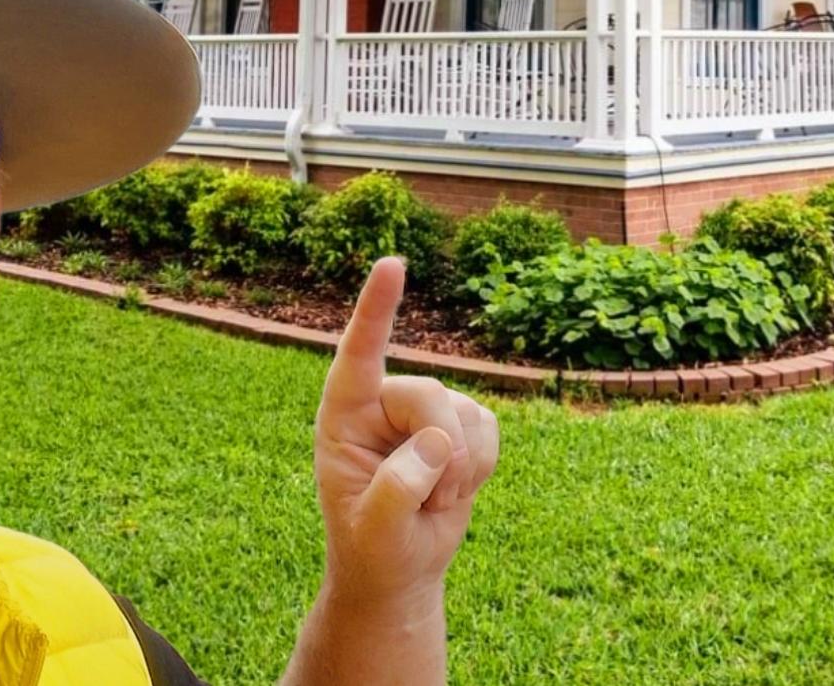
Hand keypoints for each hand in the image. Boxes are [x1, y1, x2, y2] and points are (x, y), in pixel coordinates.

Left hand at [313, 255, 499, 605]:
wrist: (400, 570)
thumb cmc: (372, 548)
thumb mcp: (374, 531)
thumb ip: (397, 490)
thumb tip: (436, 442)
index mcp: (343, 416)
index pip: (358, 355)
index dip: (376, 309)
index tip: (393, 264)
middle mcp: (382, 403)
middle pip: (430, 395)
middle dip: (443, 451)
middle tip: (435, 498)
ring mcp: (424, 410)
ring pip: (465, 413)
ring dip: (462, 469)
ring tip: (434, 499)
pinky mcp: (460, 423)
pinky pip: (490, 427)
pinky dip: (482, 466)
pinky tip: (456, 489)